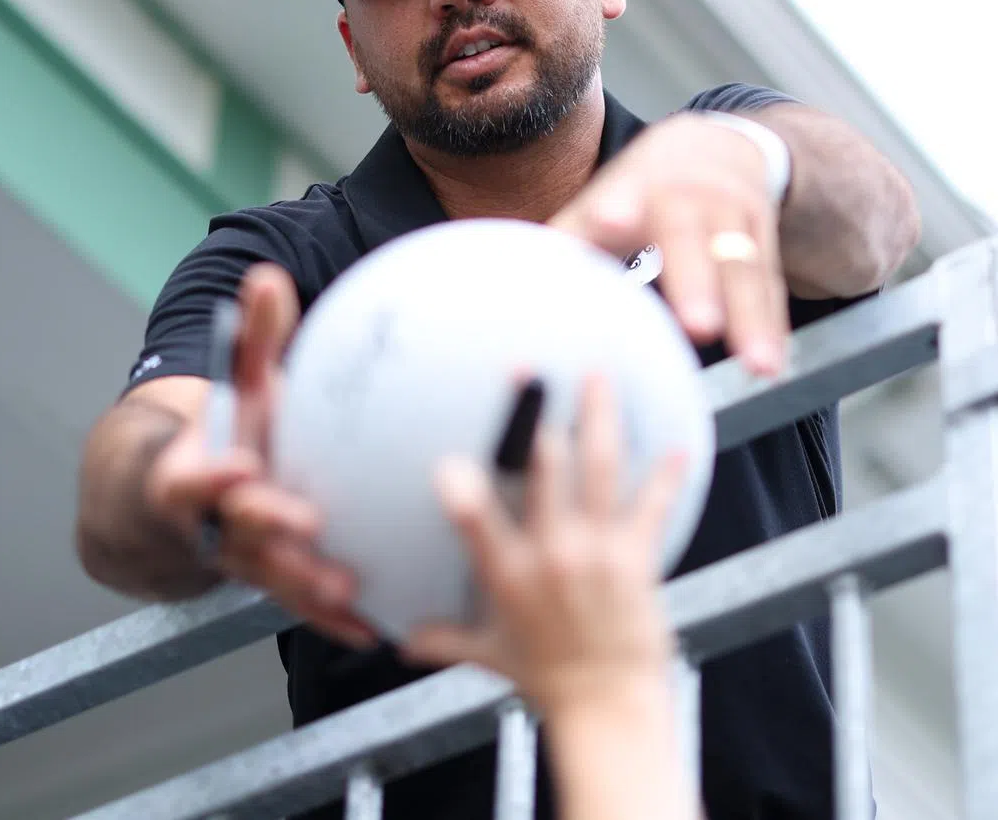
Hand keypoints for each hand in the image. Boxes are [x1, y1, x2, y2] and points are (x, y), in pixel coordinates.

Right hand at [147, 262, 376, 648]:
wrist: (193, 499)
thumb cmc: (228, 430)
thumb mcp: (237, 385)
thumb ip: (252, 339)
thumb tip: (266, 276)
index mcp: (195, 476)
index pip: (192, 479)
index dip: (210, 474)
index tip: (239, 463)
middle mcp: (213, 524)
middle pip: (235, 533)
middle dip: (268, 531)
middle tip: (308, 526)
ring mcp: (244, 561)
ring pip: (271, 580)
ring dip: (307, 588)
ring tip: (350, 592)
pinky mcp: (276, 583)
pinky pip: (302, 606)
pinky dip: (334, 620)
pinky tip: (374, 628)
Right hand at [401, 376, 683, 719]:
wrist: (608, 708)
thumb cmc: (547, 680)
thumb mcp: (487, 654)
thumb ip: (444, 638)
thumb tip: (405, 639)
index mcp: (508, 573)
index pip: (476, 523)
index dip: (462, 489)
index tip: (450, 458)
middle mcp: (551, 554)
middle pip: (547, 471)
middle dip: (540, 416)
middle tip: (534, 372)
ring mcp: (596, 552)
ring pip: (599, 470)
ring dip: (600, 419)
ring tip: (598, 379)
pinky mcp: (635, 560)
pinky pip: (650, 506)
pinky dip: (664, 475)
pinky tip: (676, 446)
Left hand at [551, 114, 788, 373]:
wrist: (720, 144)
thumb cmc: (643, 187)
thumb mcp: (606, 197)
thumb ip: (568, 237)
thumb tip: (509, 278)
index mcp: (637, 186)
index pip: (622, 197)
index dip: (616, 211)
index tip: (610, 224)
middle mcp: (690, 198)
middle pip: (692, 240)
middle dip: (696, 282)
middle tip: (699, 325)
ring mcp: (734, 219)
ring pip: (744, 270)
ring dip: (751, 320)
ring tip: (758, 365)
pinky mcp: (764, 242)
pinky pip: (770, 290)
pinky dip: (772, 328)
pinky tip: (772, 364)